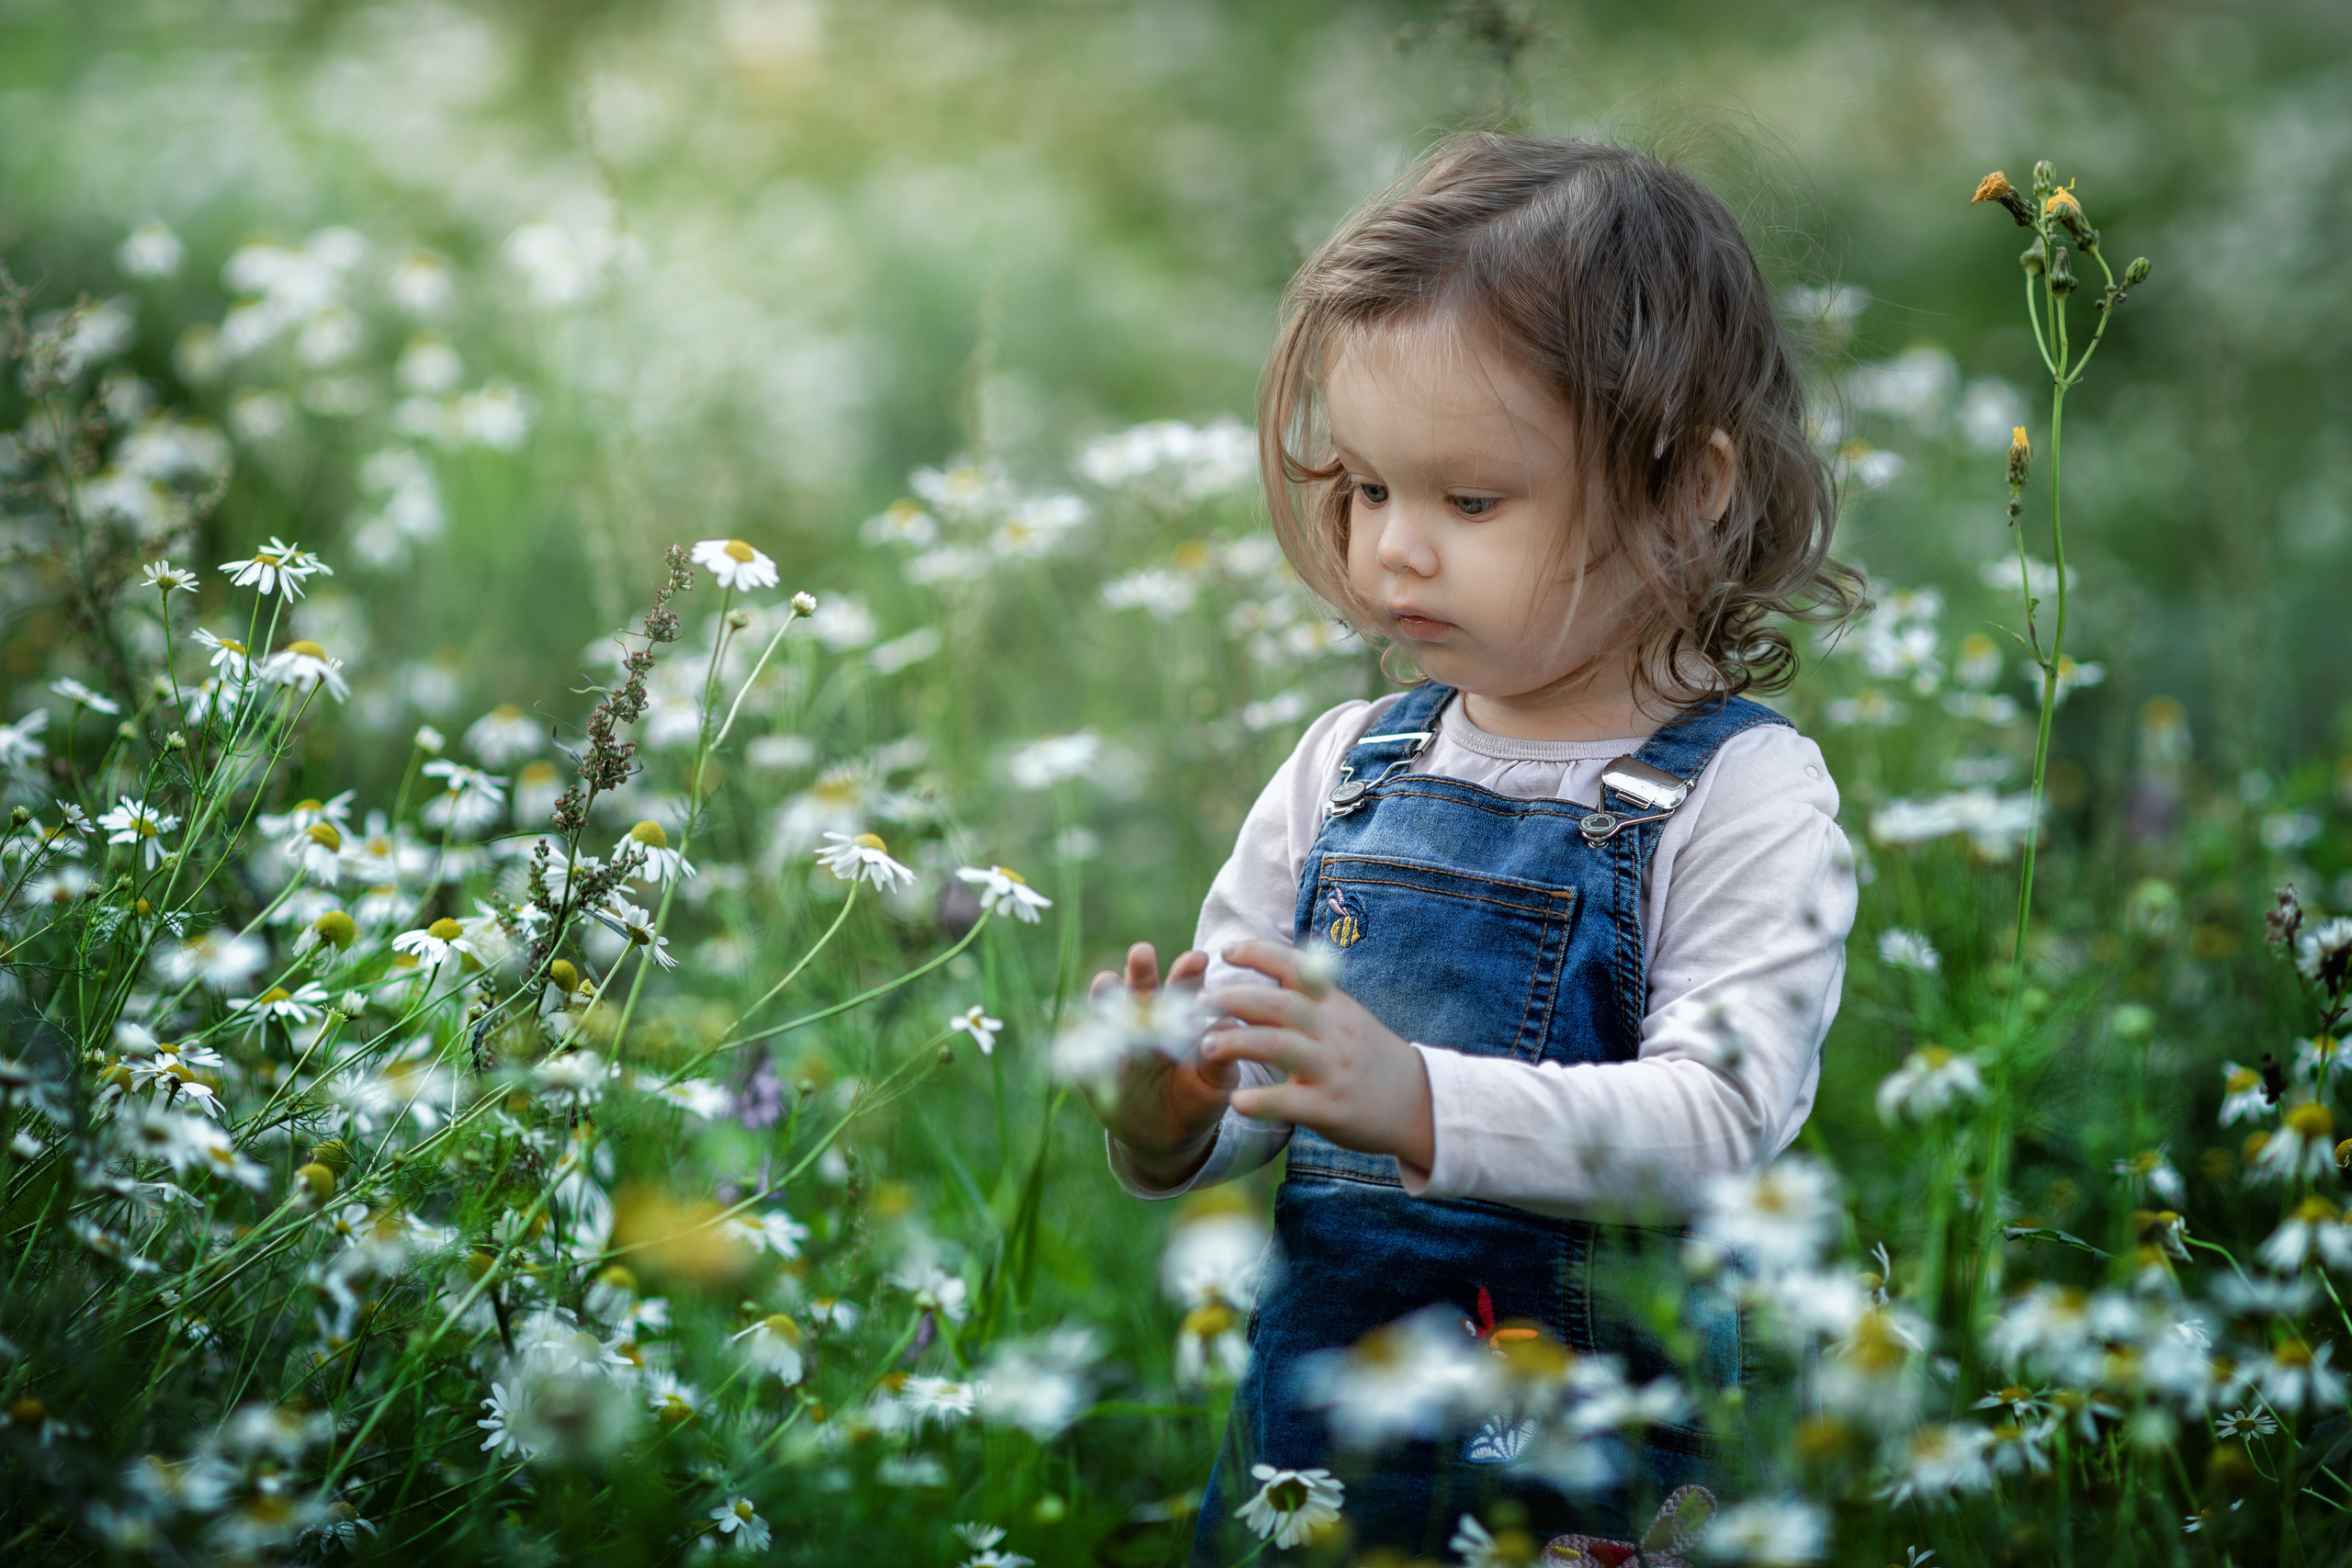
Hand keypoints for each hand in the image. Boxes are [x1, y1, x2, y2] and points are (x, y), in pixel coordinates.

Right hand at [1078, 942, 1232, 1187]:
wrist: (1167, 1137)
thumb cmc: (1199, 1100)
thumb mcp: (1214, 1085)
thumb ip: (1220, 1060)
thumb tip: (1229, 1025)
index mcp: (1180, 1016)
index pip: (1185, 986)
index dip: (1188, 972)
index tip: (1197, 959)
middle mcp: (1146, 1019)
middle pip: (1142, 986)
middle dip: (1141, 969)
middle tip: (1142, 953)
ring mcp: (1116, 1040)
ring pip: (1107, 1009)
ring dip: (1105, 995)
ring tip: (1105, 982)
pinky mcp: (1094, 1067)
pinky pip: (1083, 1051)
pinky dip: (1080, 1040)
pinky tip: (1076, 1030)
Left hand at [1200, 939, 1434, 1175]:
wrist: (1417, 1102)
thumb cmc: (1367, 1056)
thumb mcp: (1345, 1017)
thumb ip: (1308, 997)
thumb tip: (1262, 967)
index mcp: (1334, 1004)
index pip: (1297, 967)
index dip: (1260, 954)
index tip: (1227, 950)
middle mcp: (1333, 1030)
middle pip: (1279, 1003)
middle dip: (1235, 998)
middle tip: (1201, 1002)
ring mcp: (1332, 1069)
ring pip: (1279, 1046)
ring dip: (1238, 1042)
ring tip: (1206, 1047)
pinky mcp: (1330, 1108)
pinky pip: (1289, 1101)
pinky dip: (1260, 1101)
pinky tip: (1236, 1102)